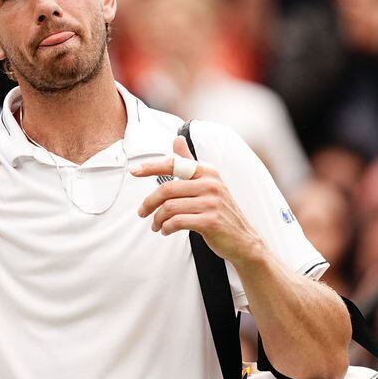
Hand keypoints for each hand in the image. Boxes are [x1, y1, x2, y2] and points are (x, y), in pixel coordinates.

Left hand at [132, 136, 263, 263]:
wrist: (244, 239)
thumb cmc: (221, 211)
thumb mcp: (208, 183)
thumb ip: (190, 163)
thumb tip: (177, 139)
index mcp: (207, 172)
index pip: (174, 164)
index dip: (151, 166)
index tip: (133, 170)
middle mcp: (210, 184)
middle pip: (167, 189)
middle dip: (149, 202)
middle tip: (142, 212)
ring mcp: (211, 203)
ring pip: (169, 208)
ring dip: (157, 219)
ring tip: (156, 226)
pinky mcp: (210, 221)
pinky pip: (177, 222)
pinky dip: (166, 228)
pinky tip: (166, 231)